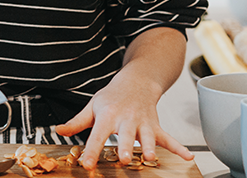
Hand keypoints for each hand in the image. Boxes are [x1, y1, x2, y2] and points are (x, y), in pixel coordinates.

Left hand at [54, 74, 192, 169]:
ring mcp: (142, 123)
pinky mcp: (155, 126)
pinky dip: (179, 148)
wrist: (136, 82)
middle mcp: (126, 120)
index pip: (97, 136)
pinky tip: (188, 157)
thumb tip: (58, 130)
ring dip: (149, 147)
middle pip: (125, 136)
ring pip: (147, 136)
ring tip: (150, 157)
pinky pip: (168, 138)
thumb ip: (77, 122)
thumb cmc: (112, 97)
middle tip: (123, 159)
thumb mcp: (92, 107)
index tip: (87, 165)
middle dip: (125, 147)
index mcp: (107, 116)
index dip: (91, 150)